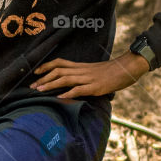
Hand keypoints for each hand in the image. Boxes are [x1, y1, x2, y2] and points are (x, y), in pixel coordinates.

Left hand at [30, 53, 149, 99]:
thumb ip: (84, 76)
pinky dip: (68, 93)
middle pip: (58, 71)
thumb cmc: (113, 71)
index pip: (60, 63)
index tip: (35, 72)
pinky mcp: (96, 87)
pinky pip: (79, 89)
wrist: (129, 67)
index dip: (46, 66)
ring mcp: (89, 78)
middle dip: (43, 78)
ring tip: (39, 90)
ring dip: (50, 85)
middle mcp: (82, 71)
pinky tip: (59, 97)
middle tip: (32, 86)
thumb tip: (74, 83)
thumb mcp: (95, 71)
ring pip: (65, 79)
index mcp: (82, 66)